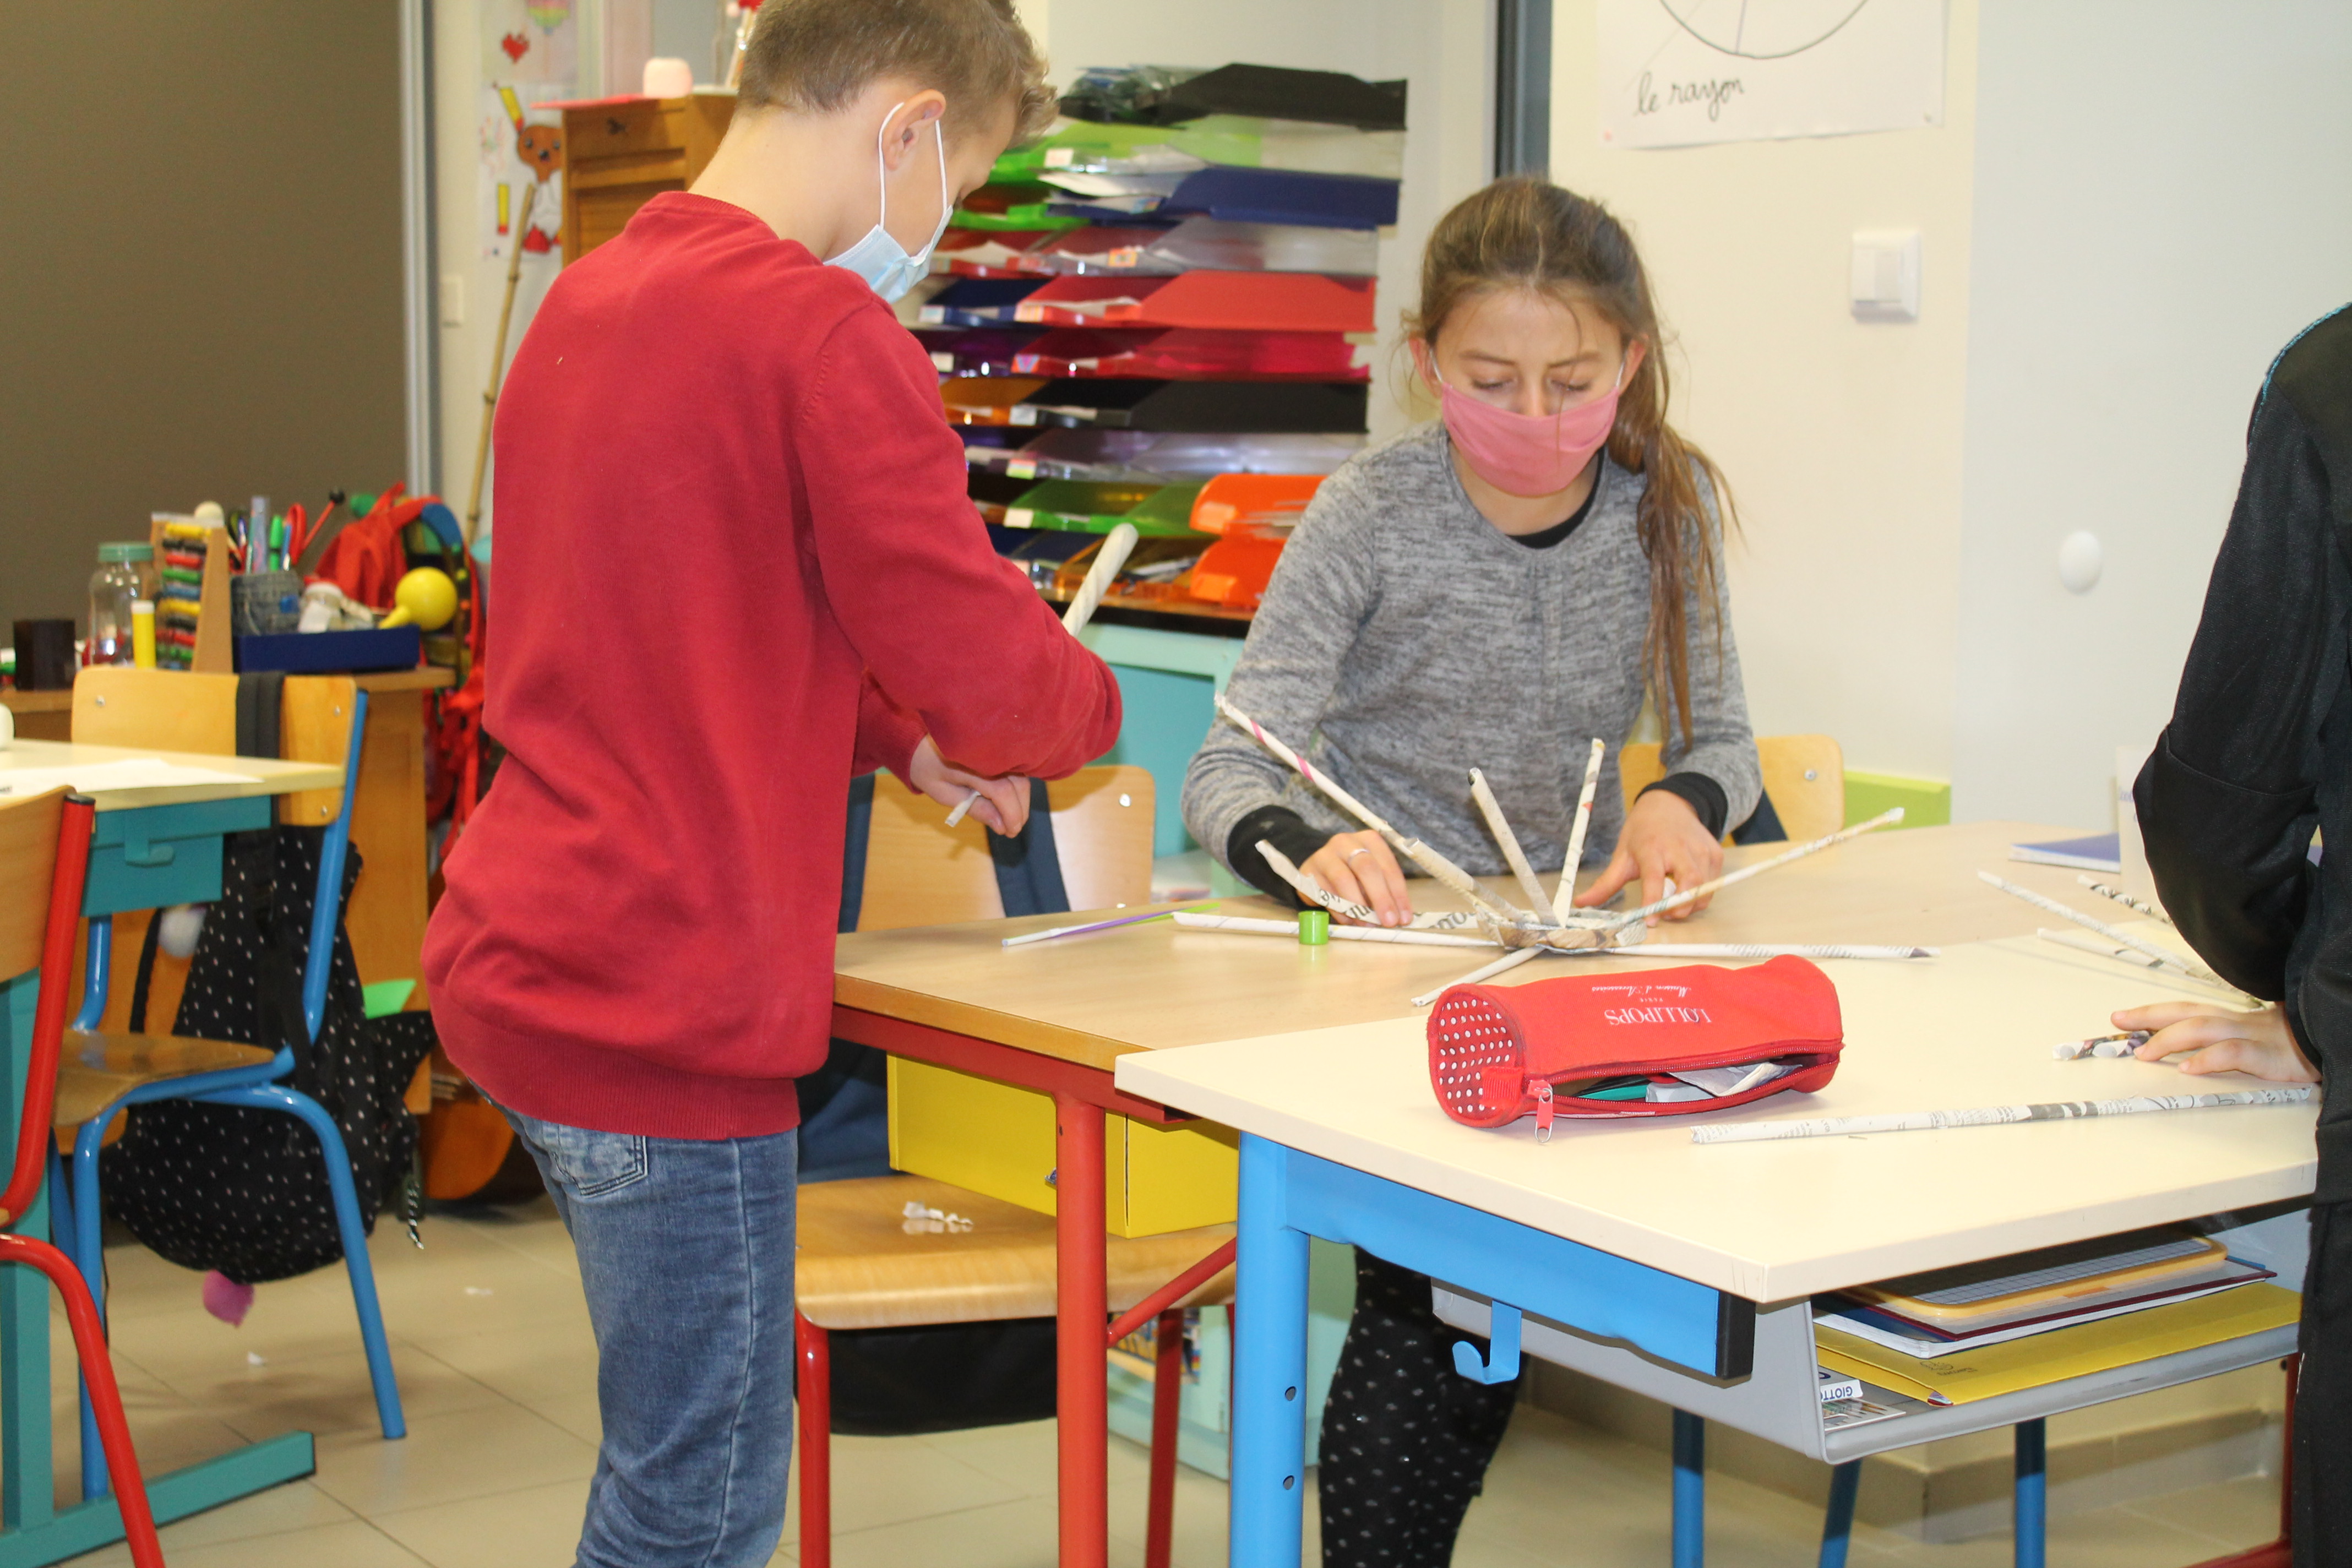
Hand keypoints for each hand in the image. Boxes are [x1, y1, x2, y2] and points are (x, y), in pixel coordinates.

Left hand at [907, 736, 1030, 836]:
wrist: (922, 746)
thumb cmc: (929, 772)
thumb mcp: (945, 795)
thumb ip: (974, 809)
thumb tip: (1002, 826)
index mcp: (970, 764)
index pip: (1001, 790)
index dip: (1011, 814)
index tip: (1010, 832)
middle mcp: (989, 753)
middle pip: (1018, 784)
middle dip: (1019, 810)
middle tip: (1011, 830)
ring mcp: (996, 750)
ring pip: (1022, 777)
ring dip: (1021, 800)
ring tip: (1010, 818)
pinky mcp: (1000, 750)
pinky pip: (1017, 770)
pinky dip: (1017, 788)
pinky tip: (1009, 802)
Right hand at [1300, 830, 1411, 926]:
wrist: (1318, 868)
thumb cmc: (1353, 873)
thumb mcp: (1372, 875)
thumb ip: (1385, 890)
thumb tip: (1399, 916)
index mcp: (1369, 840)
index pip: (1388, 866)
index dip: (1398, 893)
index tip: (1404, 917)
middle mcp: (1347, 842)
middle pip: (1366, 868)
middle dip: (1381, 898)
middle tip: (1388, 922)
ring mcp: (1325, 855)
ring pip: (1344, 879)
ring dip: (1359, 906)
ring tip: (1368, 924)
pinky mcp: (1309, 871)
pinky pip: (1326, 893)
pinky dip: (1340, 911)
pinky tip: (1350, 921)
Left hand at [1573, 789, 1722, 923]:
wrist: (1670, 804)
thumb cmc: (1644, 831)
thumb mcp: (1622, 854)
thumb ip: (1606, 883)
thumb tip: (1582, 903)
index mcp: (1653, 848)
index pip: (1654, 878)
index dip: (1654, 902)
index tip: (1649, 921)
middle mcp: (1680, 848)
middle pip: (1689, 885)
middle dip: (1679, 908)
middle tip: (1664, 916)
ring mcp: (1702, 850)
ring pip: (1704, 889)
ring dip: (1690, 905)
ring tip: (1673, 903)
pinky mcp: (1715, 854)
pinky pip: (1713, 884)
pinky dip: (1700, 895)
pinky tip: (1686, 890)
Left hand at [2111, 1000, 2318, 1081]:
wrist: (2331, 1039)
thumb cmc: (2294, 1043)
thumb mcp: (2255, 1038)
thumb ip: (2223, 1040)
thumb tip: (2185, 1051)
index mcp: (2232, 1019)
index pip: (2186, 1009)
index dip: (2153, 1012)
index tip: (2121, 1016)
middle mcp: (2238, 1022)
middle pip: (2187, 1011)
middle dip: (2149, 1015)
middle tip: (2118, 1021)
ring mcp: (2253, 1036)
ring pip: (2204, 1029)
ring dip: (2170, 1039)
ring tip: (2145, 1053)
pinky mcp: (2270, 1056)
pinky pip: (2235, 1053)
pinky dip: (2209, 1059)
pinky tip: (2190, 1068)